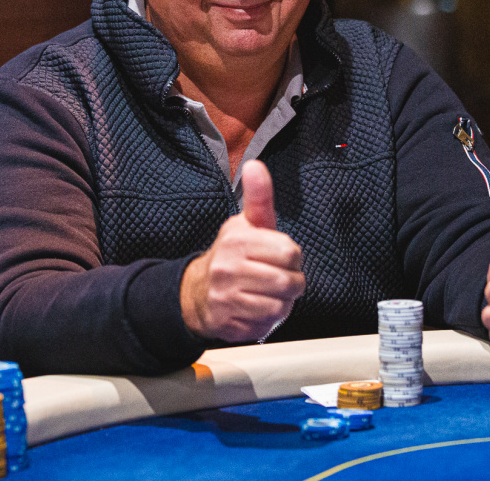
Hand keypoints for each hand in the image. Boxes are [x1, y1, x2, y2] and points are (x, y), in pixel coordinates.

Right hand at [180, 160, 305, 341]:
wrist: (197, 292)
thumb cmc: (234, 255)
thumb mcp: (247, 223)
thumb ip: (258, 196)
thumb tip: (255, 165)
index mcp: (238, 240)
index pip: (289, 252)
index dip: (292, 257)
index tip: (281, 257)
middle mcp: (228, 268)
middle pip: (287, 282)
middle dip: (292, 283)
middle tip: (280, 279)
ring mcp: (225, 297)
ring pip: (278, 307)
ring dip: (281, 303)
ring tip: (269, 294)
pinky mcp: (226, 323)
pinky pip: (264, 326)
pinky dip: (267, 321)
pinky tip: (256, 309)